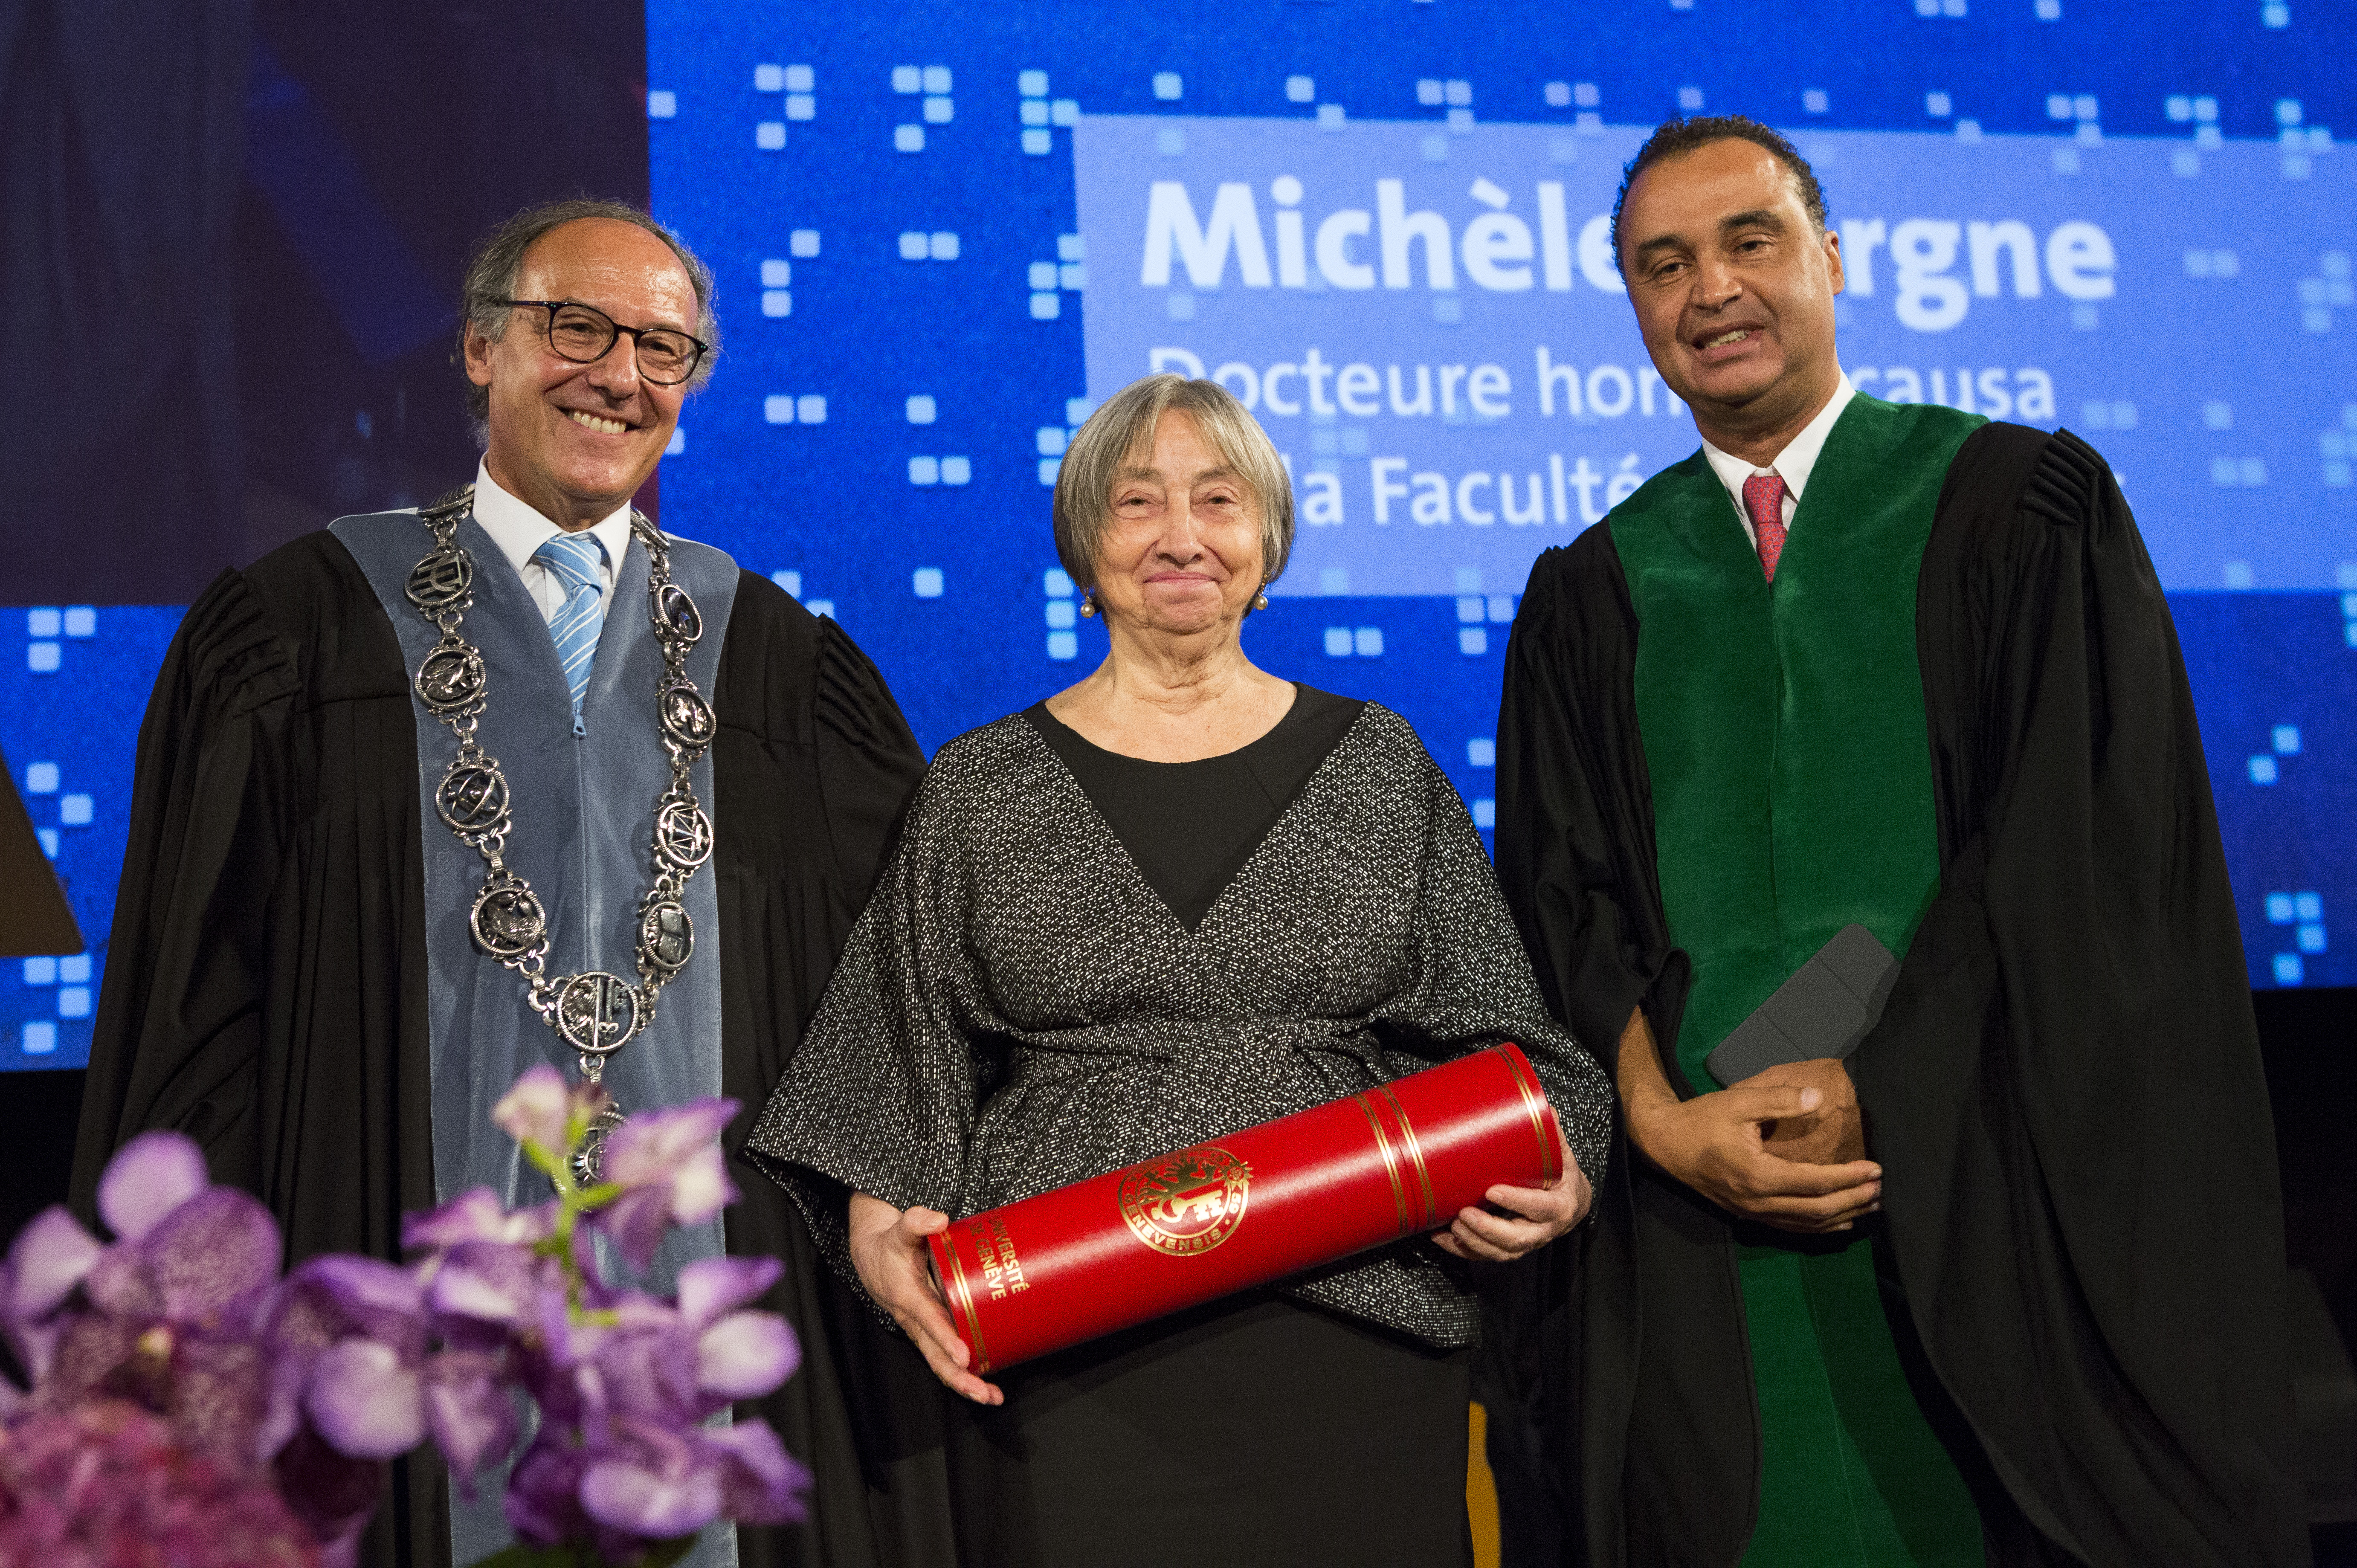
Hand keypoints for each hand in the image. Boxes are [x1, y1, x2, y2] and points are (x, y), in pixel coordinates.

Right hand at [846, 1192, 1003, 1404]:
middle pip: (935, 1356)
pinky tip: (990, 1386)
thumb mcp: (900, 1228)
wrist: (872, 1258)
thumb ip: (917, 1221)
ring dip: (965, 1384)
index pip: (929, 1320)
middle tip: (983, 1391)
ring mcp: (924, 1331)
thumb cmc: (891, 1245)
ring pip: (941, 1364)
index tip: (965, 1355)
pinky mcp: (933, 1333)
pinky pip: (946, 1359)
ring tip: (993, 1397)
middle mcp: (915, 1320)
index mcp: (908, 1296)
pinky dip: (965, 1376)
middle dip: (959, 1377)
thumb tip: (940, 1219)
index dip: (946, 1339)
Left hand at [1431, 1125, 1591, 1262]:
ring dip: (1473, 1242)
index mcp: (1559, 1206)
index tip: (1492, 1191)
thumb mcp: (1563, 1156)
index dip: (1516, 1202)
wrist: (1571, 1204)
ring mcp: (1525, 1243)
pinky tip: (1441, 1237)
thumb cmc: (1562, 1177)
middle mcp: (1543, 1230)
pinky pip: (1484, 1256)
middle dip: (1487, 1229)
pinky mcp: (1508, 1248)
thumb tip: (1542, 1107)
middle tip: (1464, 1213)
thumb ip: (1552, 1134)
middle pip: (1515, 1238)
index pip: (1538, 1208)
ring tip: (1452, 1225)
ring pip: (1499, 1252)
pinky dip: (1461, 1249)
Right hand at [1615, 1008, 1879, 1234]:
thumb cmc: (1702, 1119)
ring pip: (1805, 1224)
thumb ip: (1779, 1100)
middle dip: (1852, 1200)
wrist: (1664, 1143)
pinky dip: (1818, 1227)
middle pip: (1816, 1210)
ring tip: (1870, 1206)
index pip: (1814, 1182)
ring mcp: (1752, 1212)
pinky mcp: (1747, 1214)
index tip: (1875, 1169)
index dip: (1848, 1178)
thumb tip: (1817, 1098)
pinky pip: (1790, 1227)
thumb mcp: (1739, 1102)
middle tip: (1880, 1189)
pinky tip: (1838, 1222)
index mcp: (1757, 1174)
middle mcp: (1757, 1201)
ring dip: (1841, 1216)